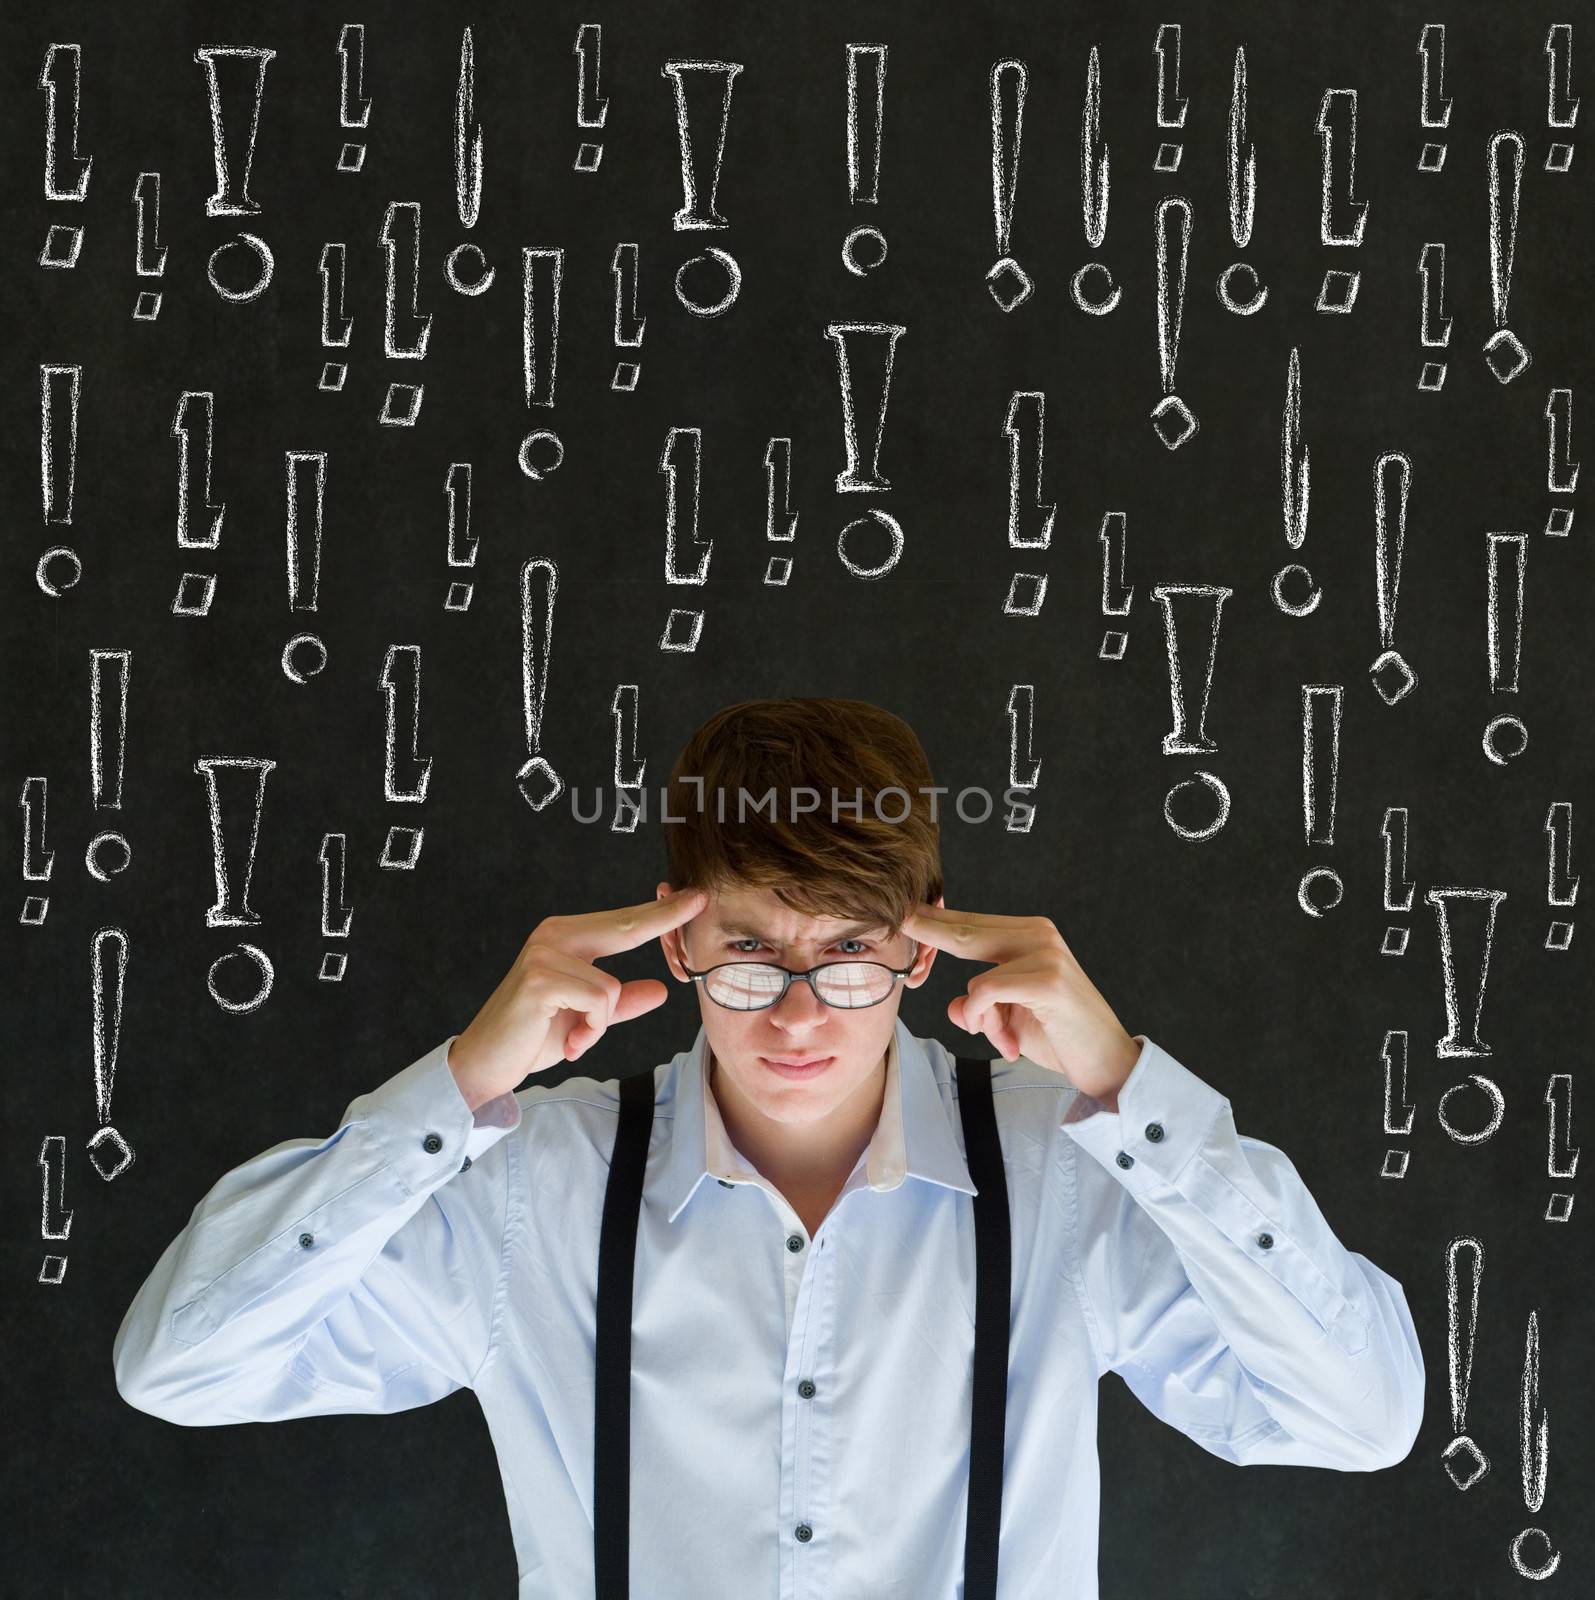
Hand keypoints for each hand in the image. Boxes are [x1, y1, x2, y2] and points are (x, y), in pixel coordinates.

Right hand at [449, 886, 708, 1101]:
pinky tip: (570, 1043)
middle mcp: (553, 936)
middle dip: (665, 918)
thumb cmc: (532, 1036)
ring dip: (600, 1024)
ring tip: (577, 1037)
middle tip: (700, 899)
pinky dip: (591, 1030)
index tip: (695, 895)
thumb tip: (660, 990)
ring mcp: (544, 955)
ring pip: (611, 988)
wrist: (485, 1063)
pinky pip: (597, 1004)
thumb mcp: (587, 1019)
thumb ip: (620, 1002)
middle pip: (626, 927)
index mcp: (564, 938)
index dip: (661, 911)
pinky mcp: (540, 980)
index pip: (623, 922)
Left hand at [901, 903, 1139, 1103]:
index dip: (934, 921)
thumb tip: (955, 1008)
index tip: (903, 913)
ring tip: (1006, 1038)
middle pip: (966, 930)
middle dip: (927, 932)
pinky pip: (986, 994)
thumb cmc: (1059, 1036)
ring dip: (981, 1018)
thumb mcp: (1007, 1018)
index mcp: (1030, 934)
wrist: (1107, 1063)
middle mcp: (1039, 934)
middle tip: (899, 920)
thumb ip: (979, 1004)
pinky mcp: (1048, 980)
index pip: (971, 923)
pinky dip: (986, 1021)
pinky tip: (1009, 1041)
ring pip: (975, 977)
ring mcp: (1046, 954)